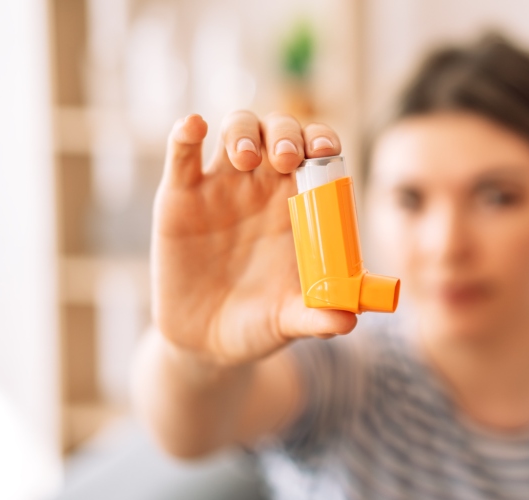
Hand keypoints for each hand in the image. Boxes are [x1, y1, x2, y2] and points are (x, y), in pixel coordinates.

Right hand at [151, 111, 357, 364]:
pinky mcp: (180, 196)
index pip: (317, 155)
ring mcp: (221, 187)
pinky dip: (186, 132)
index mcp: (298, 208)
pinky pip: (182, 153)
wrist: (206, 343)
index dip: (322, 141)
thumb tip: (348, 322)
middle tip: (286, 159)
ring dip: (243, 130)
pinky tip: (194, 127)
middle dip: (285, 133)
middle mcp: (262, 189)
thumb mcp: (288, 321)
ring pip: (235, 129)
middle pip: (278, 132)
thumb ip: (317, 317)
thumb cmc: (258, 323)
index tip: (325, 152)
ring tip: (245, 159)